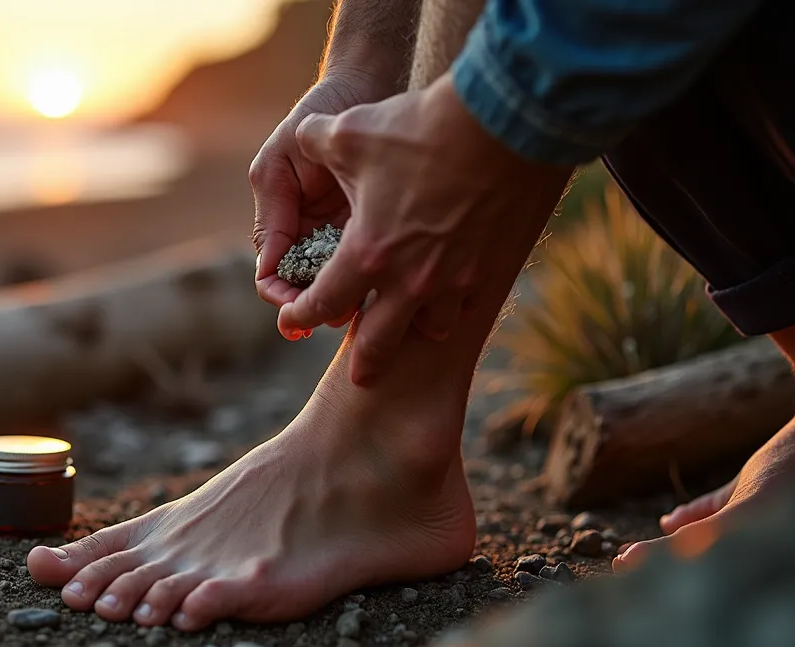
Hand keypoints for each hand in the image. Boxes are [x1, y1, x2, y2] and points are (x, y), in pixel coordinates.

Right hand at [250, 70, 395, 316]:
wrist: (374, 85)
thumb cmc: (323, 115)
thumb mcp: (285, 159)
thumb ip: (275, 211)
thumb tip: (270, 266)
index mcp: (286, 223)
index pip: (274, 277)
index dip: (284, 299)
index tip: (297, 313)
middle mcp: (316, 236)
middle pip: (312, 292)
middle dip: (322, 308)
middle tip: (340, 316)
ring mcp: (351, 236)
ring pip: (348, 287)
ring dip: (354, 301)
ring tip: (369, 307)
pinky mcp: (385, 231)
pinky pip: (382, 269)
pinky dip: (384, 282)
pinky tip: (398, 288)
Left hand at [281, 72, 572, 384]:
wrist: (502, 122)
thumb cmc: (419, 128)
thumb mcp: (348, 131)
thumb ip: (314, 141)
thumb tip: (302, 138)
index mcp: (366, 255)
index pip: (321, 305)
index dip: (300, 316)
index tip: (292, 321)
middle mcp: (409, 282)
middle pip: (377, 343)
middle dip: (364, 361)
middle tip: (359, 375)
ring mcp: (455, 282)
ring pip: (428, 329)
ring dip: (413, 330)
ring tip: (408, 330)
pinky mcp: (492, 271)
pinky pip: (467, 306)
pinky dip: (454, 307)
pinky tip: (450, 299)